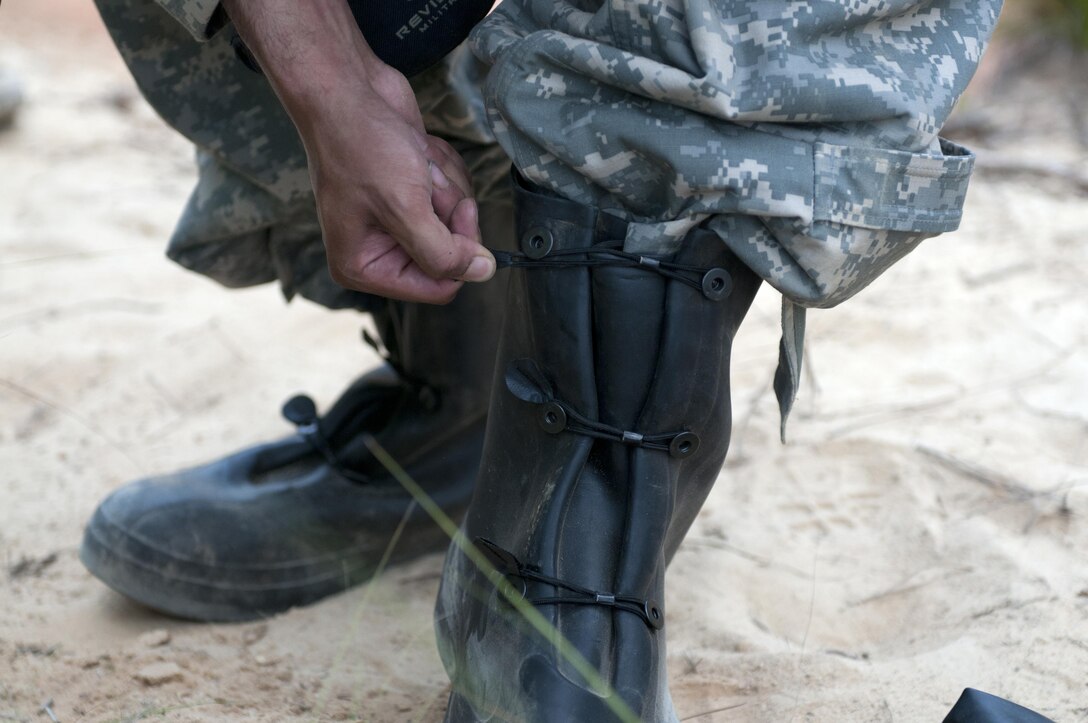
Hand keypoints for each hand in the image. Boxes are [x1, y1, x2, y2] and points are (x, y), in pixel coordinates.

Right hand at [304, 68, 493, 302]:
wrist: (347, 88)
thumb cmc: (361, 145)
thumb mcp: (405, 208)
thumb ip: (445, 253)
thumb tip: (483, 272)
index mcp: (365, 266)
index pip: (438, 288)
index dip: (458, 253)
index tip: (459, 213)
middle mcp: (380, 249)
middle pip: (452, 253)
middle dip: (447, 211)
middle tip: (426, 180)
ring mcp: (398, 220)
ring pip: (456, 220)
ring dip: (445, 186)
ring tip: (415, 162)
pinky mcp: (413, 192)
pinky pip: (453, 193)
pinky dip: (443, 168)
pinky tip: (418, 151)